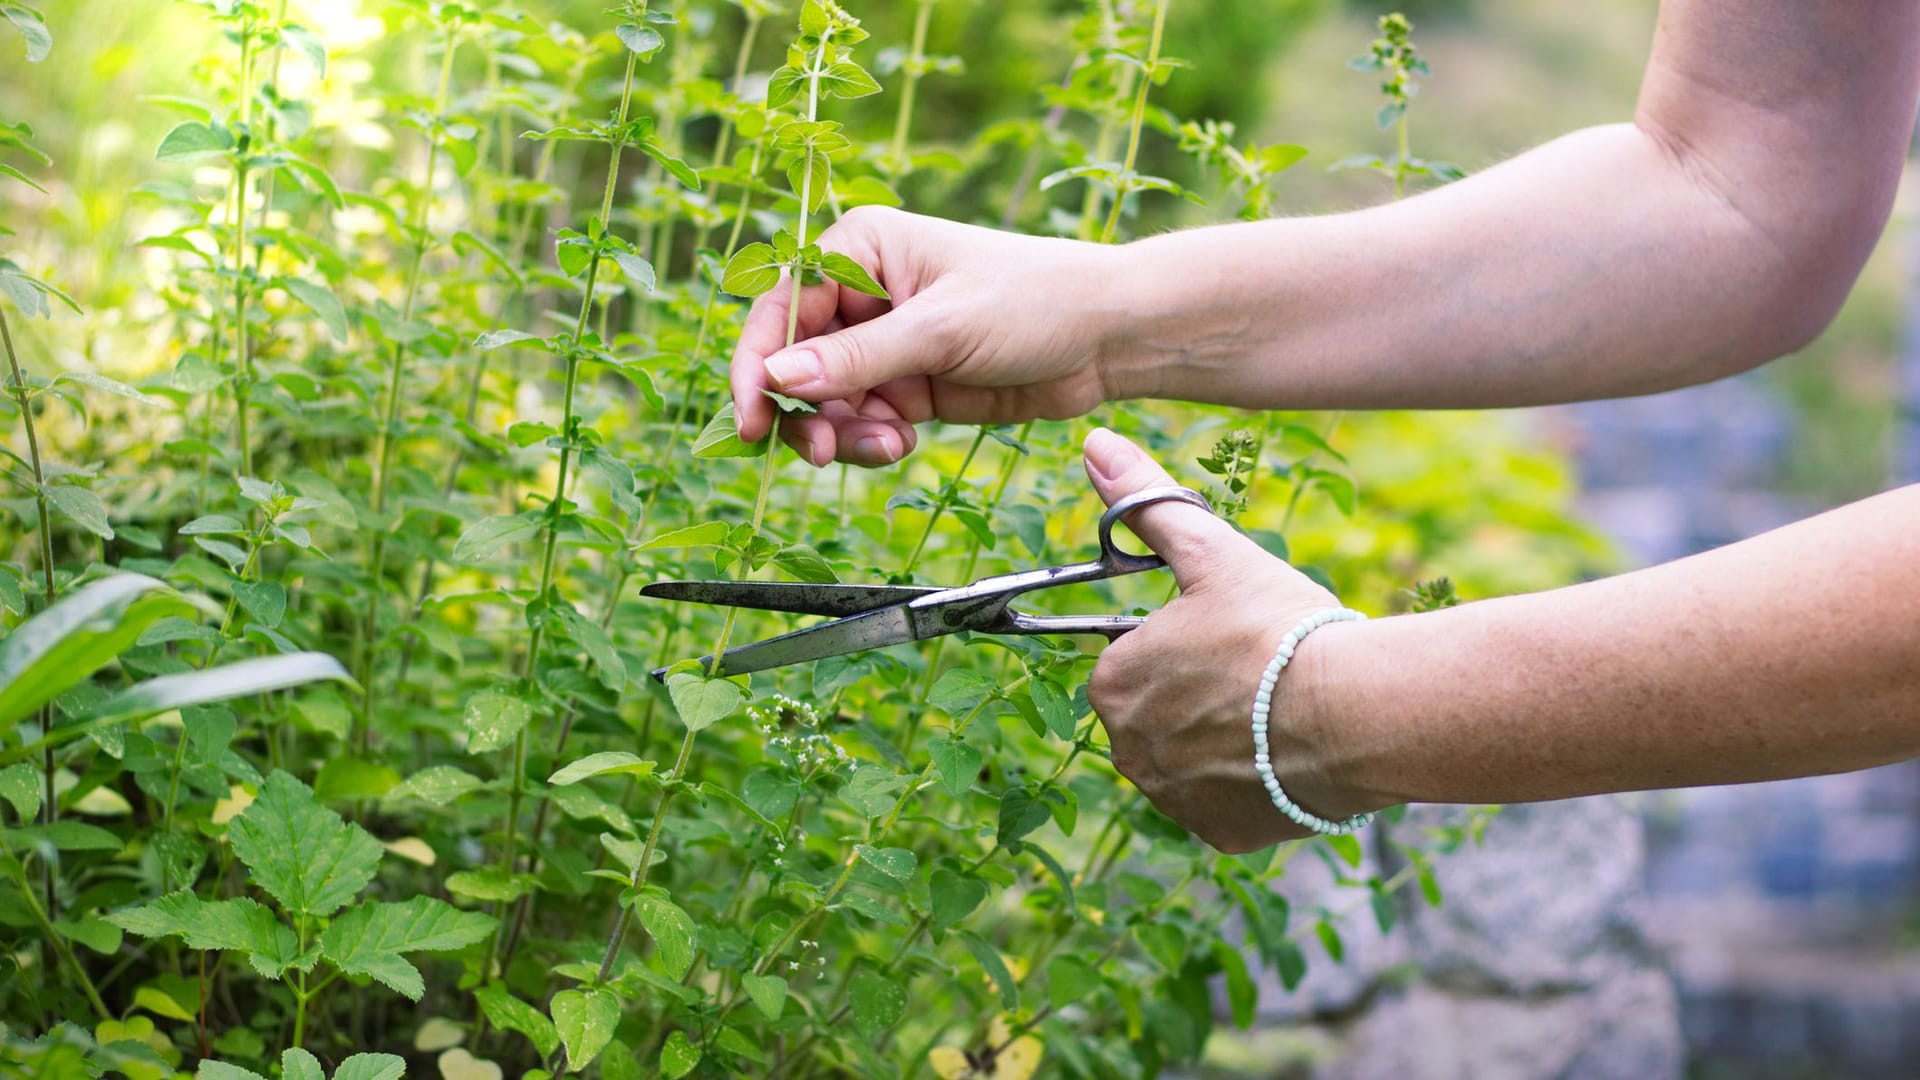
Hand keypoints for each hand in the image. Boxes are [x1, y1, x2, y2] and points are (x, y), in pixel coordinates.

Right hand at [729, 206, 1124, 466]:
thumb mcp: (941, 329)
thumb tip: (775, 377)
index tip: (753, 418)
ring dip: (842, 432)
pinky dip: (871, 441)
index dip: (757, 364)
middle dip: (804, 410)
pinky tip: (905, 443)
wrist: (1106, 339)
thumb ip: (857, 358)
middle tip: (820, 451)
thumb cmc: (1032, 301)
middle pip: (793, 362)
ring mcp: (884, 344)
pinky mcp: (908, 386)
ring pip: (825, 401)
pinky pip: (862, 421)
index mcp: (861, 247)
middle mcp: (863, 293)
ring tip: (887, 446)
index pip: (781, 306)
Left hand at [1081, 428, 1375, 851]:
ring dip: (1223, 739)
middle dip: (1200, 694)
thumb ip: (1149, 503)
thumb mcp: (1211, 553)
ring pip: (1190, 758)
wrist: (1355, 714)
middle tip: (1259, 672)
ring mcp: (1171, 800)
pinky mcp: (1219, 834)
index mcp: (1112, 684)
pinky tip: (1288, 756)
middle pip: (1159, 712)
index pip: (1134, 659)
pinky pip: (1226, 804)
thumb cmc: (1279, 628)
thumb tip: (1095, 446)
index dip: (1183, 644)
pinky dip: (1252, 783)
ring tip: (1278, 711)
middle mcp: (1126, 750)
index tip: (1229, 637)